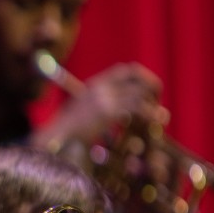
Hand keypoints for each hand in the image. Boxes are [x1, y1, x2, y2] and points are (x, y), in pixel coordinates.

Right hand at [34, 62, 168, 153]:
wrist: (54, 142)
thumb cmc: (67, 135)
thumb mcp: (83, 116)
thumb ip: (103, 110)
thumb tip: (122, 114)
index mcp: (95, 84)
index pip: (127, 70)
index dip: (144, 78)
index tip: (150, 92)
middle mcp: (100, 86)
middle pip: (137, 75)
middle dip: (152, 86)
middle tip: (157, 103)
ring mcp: (104, 98)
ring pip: (141, 93)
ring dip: (153, 105)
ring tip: (159, 119)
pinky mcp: (107, 112)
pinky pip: (138, 109)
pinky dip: (150, 116)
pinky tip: (153, 125)